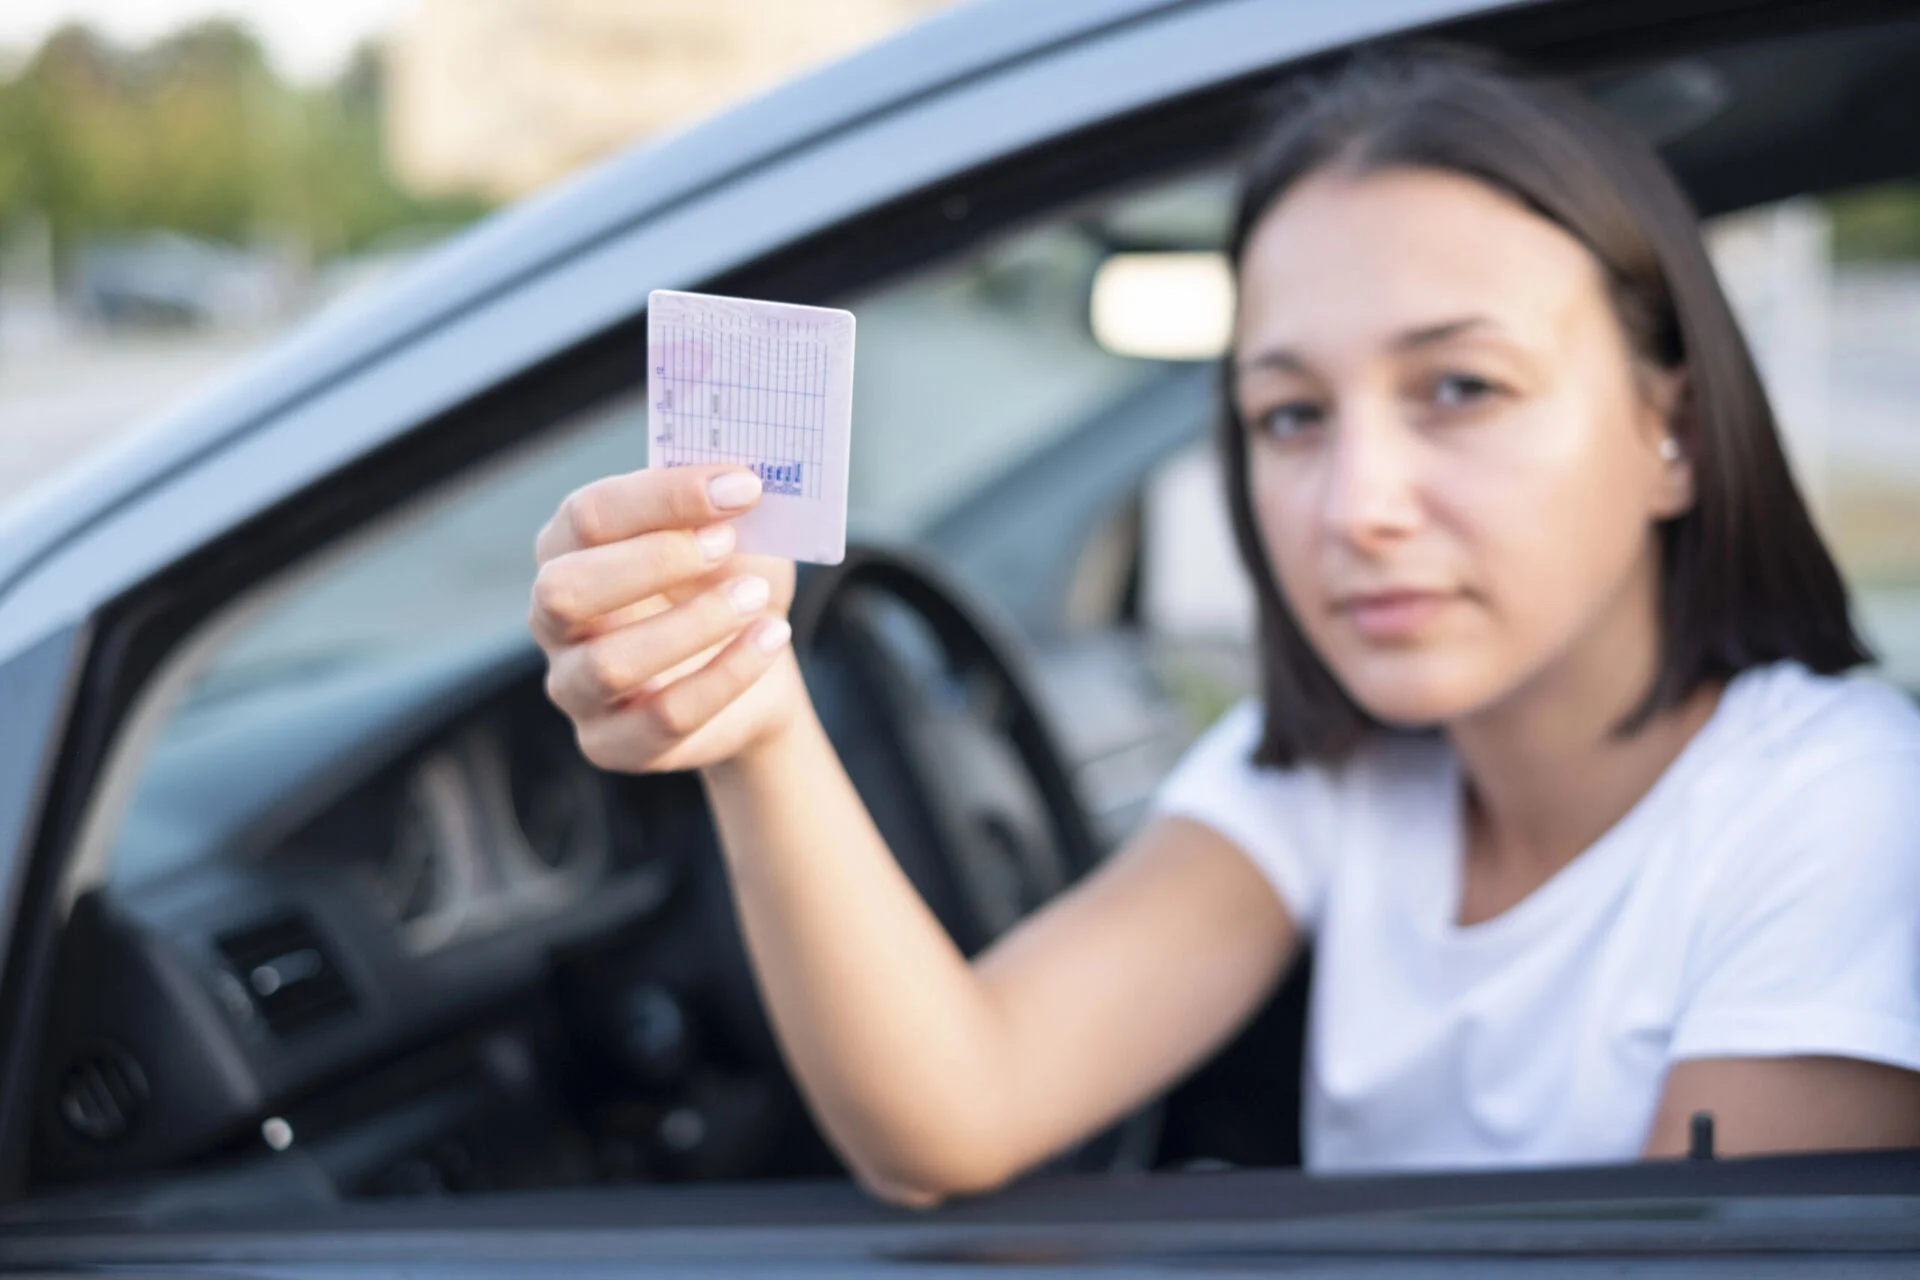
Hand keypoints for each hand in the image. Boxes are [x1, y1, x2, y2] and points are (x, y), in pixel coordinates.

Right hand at [531, 464, 803, 773]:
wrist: (758, 657)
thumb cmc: (731, 578)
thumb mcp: (735, 531)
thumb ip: (725, 504)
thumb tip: (738, 477)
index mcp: (568, 548)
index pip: (588, 515)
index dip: (663, 497)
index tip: (740, 485)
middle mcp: (552, 617)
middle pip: (564, 589)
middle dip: (652, 562)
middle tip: (727, 541)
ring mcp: (573, 686)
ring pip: (610, 663)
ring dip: (693, 625)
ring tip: (757, 600)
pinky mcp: (609, 744)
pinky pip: (662, 718)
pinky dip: (725, 676)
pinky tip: (769, 640)